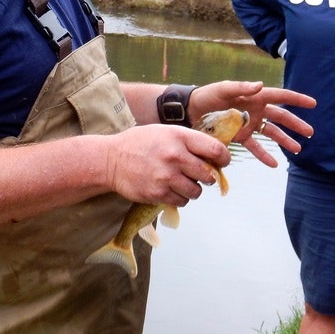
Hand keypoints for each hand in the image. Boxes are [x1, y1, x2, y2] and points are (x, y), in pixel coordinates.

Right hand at [104, 124, 231, 207]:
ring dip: (193, 189)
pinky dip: (180, 197)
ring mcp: (166, 176)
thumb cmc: (140, 143)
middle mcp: (174, 156)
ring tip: (182, 182)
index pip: (215, 150)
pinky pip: (182, 201)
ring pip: (197, 191)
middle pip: (208, 174)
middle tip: (200, 174)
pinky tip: (170, 188)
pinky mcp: (158, 193)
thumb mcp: (165, 132)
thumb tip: (214, 156)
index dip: (223, 158)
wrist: (111, 160)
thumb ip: (188, 141)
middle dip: (208, 176)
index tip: (222, 162)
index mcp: (179, 137)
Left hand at [189, 81, 314, 166]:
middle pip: (280, 117)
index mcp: (254, 96)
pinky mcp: (240, 136)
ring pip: (271, 133)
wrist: (191, 111)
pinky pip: (255, 147)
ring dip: (284, 141)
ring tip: (298, 150)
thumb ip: (241, 87)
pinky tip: (274, 164)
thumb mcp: (223, 89)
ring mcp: (248, 124)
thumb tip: (260, 85)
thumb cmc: (207, 95)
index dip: (296, 99)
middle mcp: (255, 110)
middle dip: (295, 124)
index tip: (313, 103)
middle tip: (310, 133)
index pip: (280, 97)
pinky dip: (264, 155)